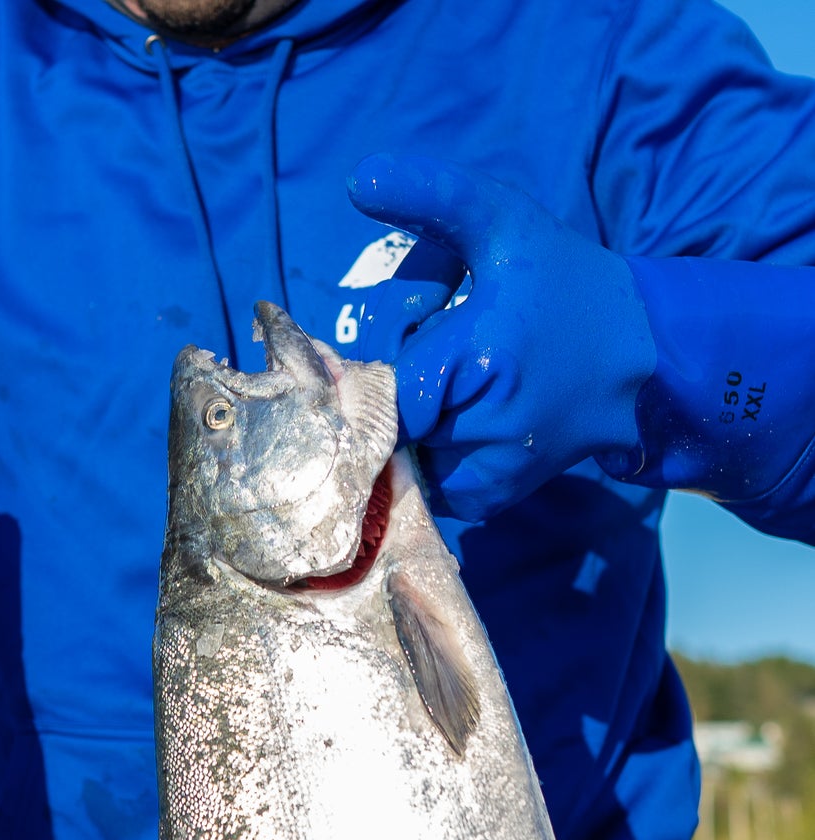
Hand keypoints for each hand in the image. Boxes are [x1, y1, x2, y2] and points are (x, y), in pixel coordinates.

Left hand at [346, 155, 656, 521]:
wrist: (643, 356)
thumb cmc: (565, 283)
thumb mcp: (505, 221)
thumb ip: (435, 195)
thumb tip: (361, 176)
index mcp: (481, 354)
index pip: (385, 378)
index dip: (390, 355)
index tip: (420, 331)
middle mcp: (486, 425)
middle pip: (392, 415)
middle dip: (402, 386)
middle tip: (450, 354)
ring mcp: (490, 470)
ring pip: (406, 450)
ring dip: (415, 422)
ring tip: (463, 386)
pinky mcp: (491, 497)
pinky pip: (428, 482)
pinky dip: (432, 453)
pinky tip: (466, 419)